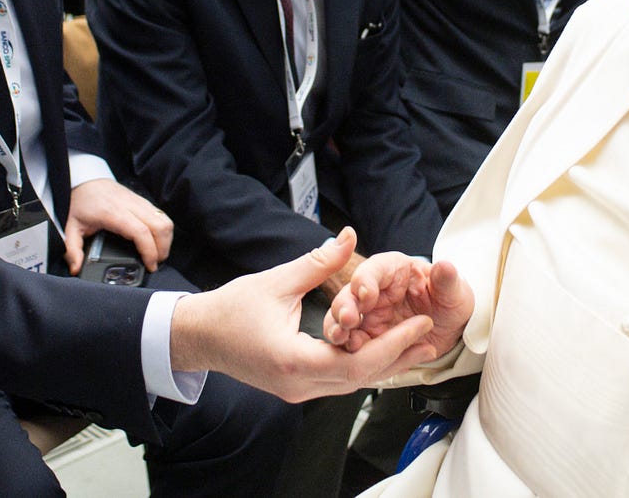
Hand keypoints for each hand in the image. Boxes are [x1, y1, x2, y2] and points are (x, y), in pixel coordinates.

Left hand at [63, 178, 172, 272]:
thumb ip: (72, 249)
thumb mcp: (70, 226)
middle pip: (159, 226)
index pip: (141, 231)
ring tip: (158, 254)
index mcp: (113, 213)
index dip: (149, 250)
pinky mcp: (142, 199)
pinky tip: (156, 240)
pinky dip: (163, 230)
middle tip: (155, 263)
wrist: (84, 178)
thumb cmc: (79, 201)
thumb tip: (76, 268)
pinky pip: (161, 214)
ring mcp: (138, 200)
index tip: (150, 265)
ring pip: (164, 219)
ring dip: (166, 239)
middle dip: (163, 248)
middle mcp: (129, 205)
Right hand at [170, 228, 438, 402]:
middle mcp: (299, 384)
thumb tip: (348, 237)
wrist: (197, 337)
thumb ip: (317, 263)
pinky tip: (381, 350)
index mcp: (294, 360)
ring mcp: (297, 390)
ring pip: (351, 383)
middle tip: (431, 339)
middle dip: (398, 358)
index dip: (393, 345)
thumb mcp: (276, 281)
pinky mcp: (295, 386)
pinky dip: (362, 365)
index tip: (419, 326)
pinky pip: (337, 381)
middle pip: (361, 378)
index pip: (357, 363)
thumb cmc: (230, 309)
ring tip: (416, 345)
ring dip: (384, 364)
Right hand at [324, 253, 472, 361]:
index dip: (365, 281)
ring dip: (340, 329)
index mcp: (393, 270)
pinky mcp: (365, 338)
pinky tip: (353, 355)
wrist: (450, 330)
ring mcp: (367, 316)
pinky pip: (351, 345)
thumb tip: (445, 266)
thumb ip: (447, 281)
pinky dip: (348, 350)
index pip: (372, 270)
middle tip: (348, 321)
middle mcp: (374, 291)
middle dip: (345, 307)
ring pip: (343, 320)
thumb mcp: (454, 292)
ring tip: (345, 340)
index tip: (366, 295)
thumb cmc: (450, 302)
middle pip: (350, 295)